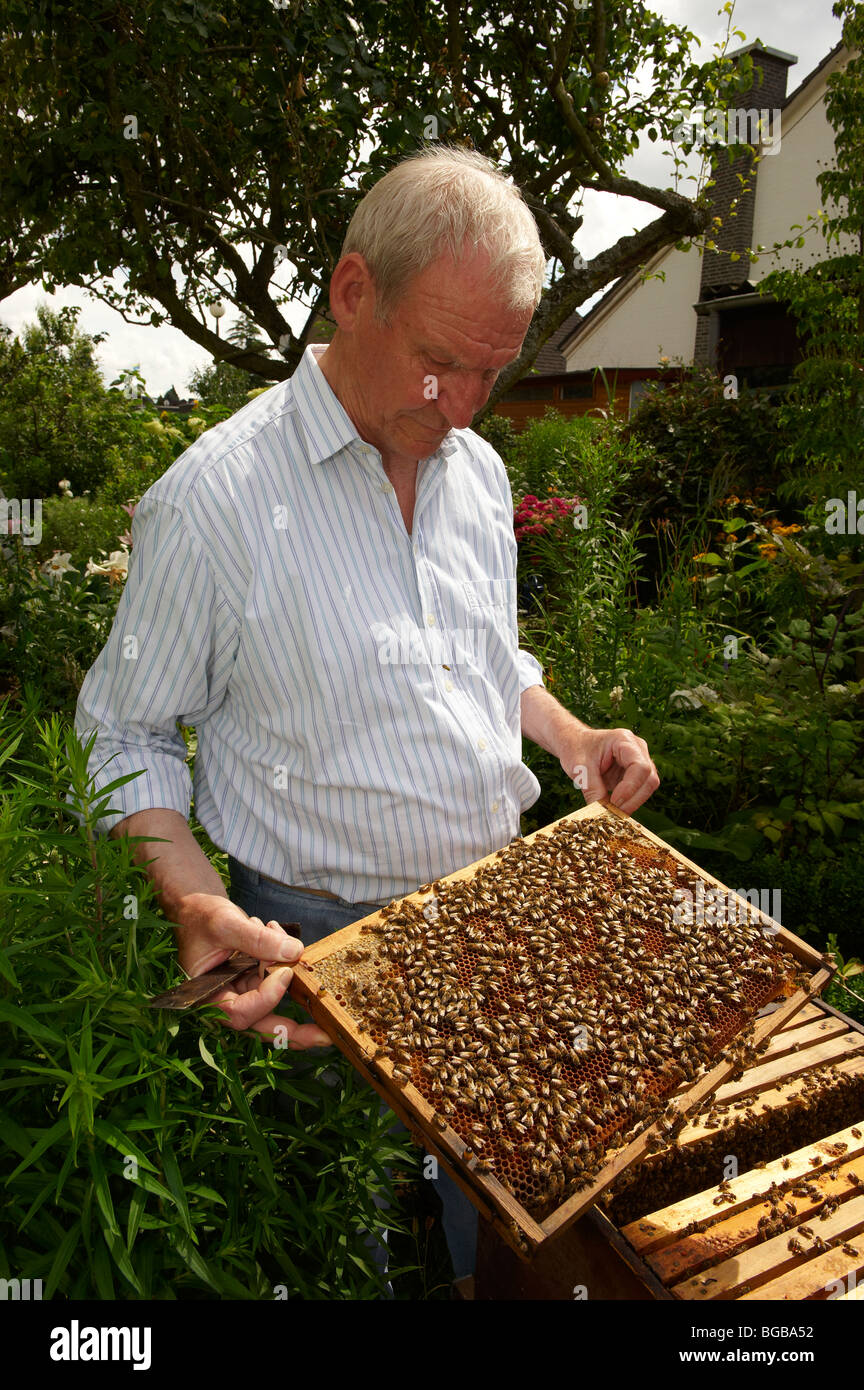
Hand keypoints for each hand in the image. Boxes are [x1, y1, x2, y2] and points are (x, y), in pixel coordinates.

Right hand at [175, 894, 332, 1048]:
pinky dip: (283, 962)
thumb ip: (257, 939)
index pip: (240, 1013)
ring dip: (287, 977)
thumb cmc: (200, 917)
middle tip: (324, 1035)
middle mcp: (223, 1001)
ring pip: (271, 1003)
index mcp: (206, 997)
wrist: (196, 908)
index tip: (286, 972)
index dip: (267, 998)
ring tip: (279, 934)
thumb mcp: (226, 924)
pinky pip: (273, 980)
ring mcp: (239, 991)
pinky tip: (277, 933)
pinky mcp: (251, 980)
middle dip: (293, 1031)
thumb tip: (293, 952)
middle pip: (259, 1025)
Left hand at [559, 725, 658, 814]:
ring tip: (612, 811)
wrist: (574, 743)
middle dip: (633, 799)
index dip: (630, 788)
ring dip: (632, 802)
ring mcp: (639, 761)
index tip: (614, 802)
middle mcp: (637, 749)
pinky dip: (629, 802)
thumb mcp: (579, 769)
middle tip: (614, 812)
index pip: (640, 766)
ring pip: (648, 787)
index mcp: (624, 740)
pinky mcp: (635, 774)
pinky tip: (614, 808)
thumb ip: (592, 790)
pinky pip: (640, 791)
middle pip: (649, 778)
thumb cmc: (576, 749)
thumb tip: (601, 816)